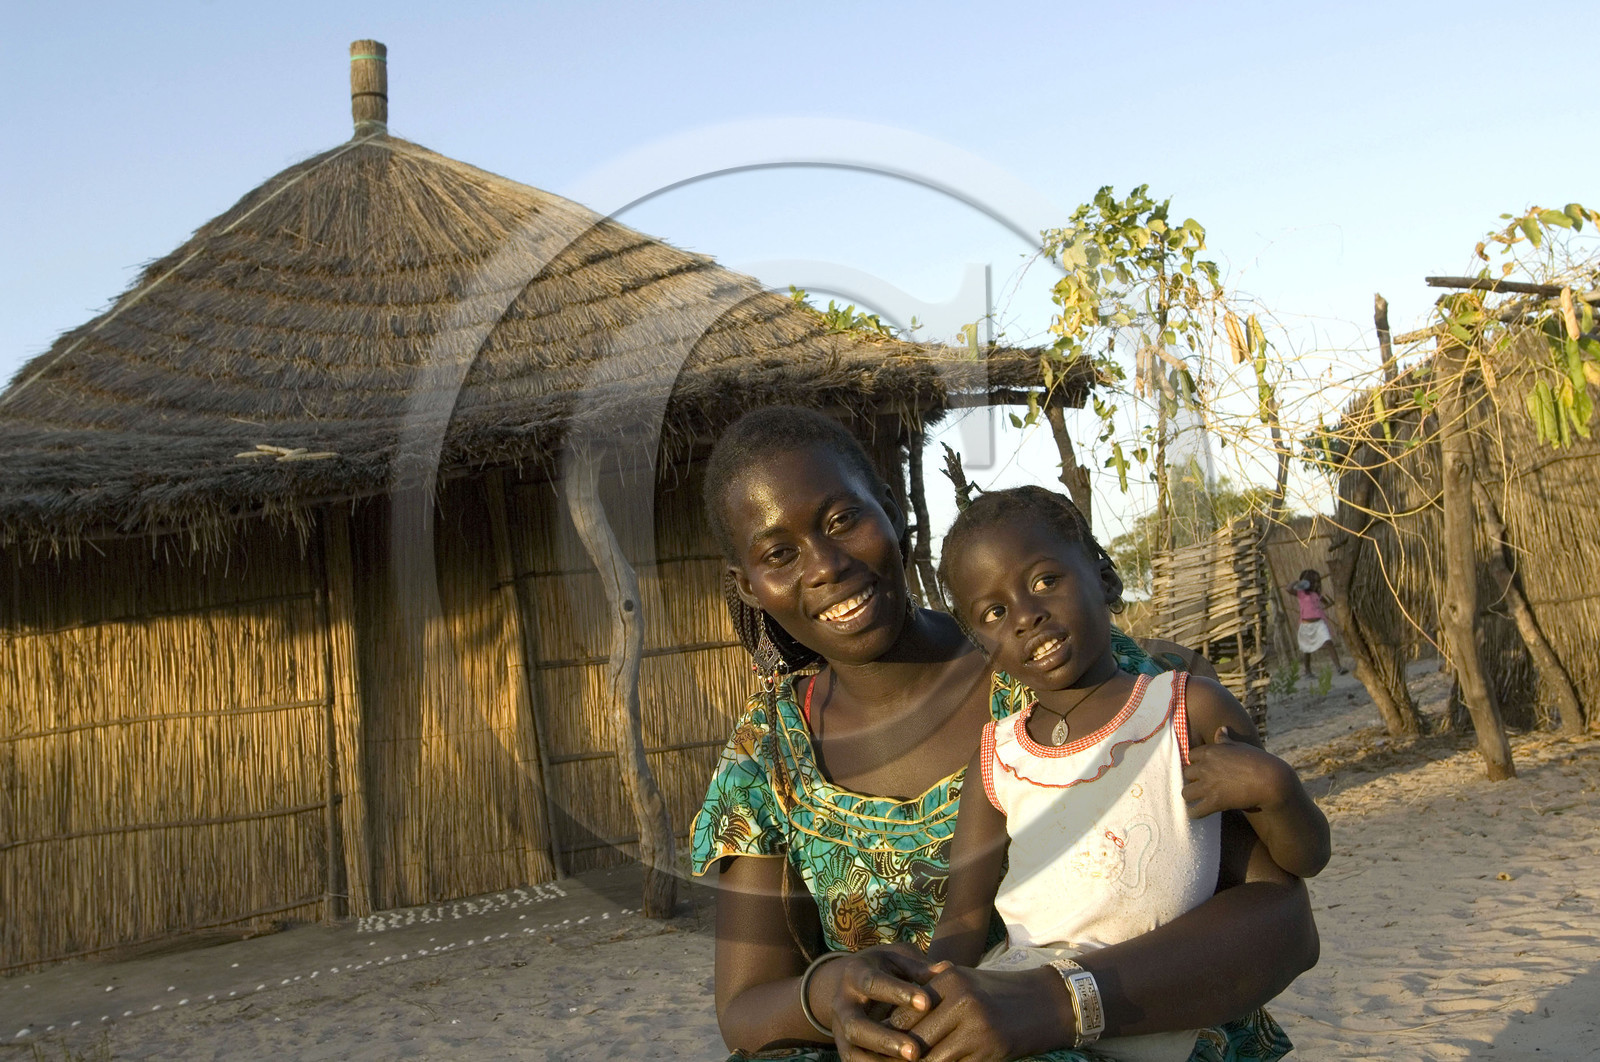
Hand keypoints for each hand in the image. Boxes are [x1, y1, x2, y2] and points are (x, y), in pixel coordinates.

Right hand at [821, 944, 939, 1061]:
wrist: (851, 982)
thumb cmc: (884, 968)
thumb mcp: (898, 959)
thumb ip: (918, 967)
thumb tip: (946, 969)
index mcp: (854, 974)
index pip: (872, 983)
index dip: (897, 993)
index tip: (927, 1003)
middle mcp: (842, 1004)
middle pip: (855, 1026)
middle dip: (884, 1040)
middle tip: (915, 1051)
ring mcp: (840, 1030)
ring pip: (853, 1053)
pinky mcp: (846, 1049)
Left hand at [889, 961, 1066, 1061]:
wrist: (1044, 1003)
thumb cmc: (995, 993)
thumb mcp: (962, 983)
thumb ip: (930, 997)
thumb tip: (891, 1024)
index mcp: (947, 980)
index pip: (903, 1014)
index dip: (889, 1036)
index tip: (880, 1048)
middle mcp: (959, 1001)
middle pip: (913, 1039)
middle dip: (900, 1056)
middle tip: (886, 1061)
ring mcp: (975, 1028)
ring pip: (931, 1059)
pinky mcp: (988, 1051)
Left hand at [1182, 727, 1294, 817]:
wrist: (1272, 781)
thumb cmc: (1259, 762)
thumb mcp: (1240, 747)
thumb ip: (1226, 740)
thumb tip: (1221, 729)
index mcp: (1210, 751)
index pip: (1190, 757)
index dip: (1197, 764)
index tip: (1204, 771)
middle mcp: (1205, 767)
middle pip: (1186, 774)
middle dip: (1194, 780)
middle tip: (1203, 786)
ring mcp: (1208, 785)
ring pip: (1186, 793)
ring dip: (1192, 797)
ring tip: (1200, 800)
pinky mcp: (1214, 802)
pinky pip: (1194, 811)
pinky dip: (1196, 814)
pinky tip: (1201, 813)